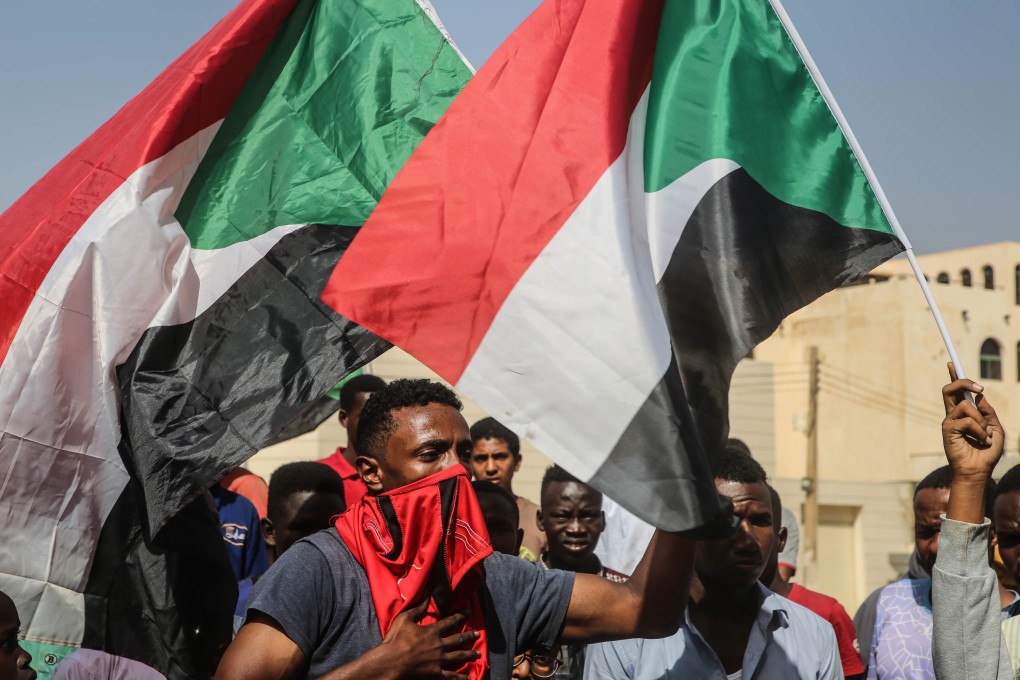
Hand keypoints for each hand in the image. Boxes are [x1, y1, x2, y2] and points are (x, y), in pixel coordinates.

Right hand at [382, 601, 480, 678]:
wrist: (390, 662)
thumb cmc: (395, 640)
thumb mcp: (404, 619)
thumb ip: (418, 608)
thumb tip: (427, 595)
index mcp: (432, 631)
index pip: (450, 621)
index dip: (460, 616)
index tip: (468, 613)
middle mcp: (439, 645)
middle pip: (458, 639)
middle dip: (469, 636)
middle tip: (478, 635)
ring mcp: (439, 660)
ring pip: (459, 656)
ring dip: (470, 654)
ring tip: (478, 654)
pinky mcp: (435, 673)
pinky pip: (451, 675)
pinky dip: (460, 677)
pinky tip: (467, 677)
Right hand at [941, 365, 1003, 480]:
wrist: (979, 471)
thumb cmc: (987, 452)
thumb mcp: (996, 428)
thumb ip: (988, 412)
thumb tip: (978, 396)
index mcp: (964, 413)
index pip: (956, 391)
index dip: (953, 376)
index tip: (951, 363)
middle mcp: (953, 415)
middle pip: (950, 389)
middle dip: (963, 382)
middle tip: (980, 389)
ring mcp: (949, 421)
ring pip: (965, 405)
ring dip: (981, 420)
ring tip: (985, 435)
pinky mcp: (947, 429)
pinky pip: (966, 420)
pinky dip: (979, 430)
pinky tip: (980, 440)